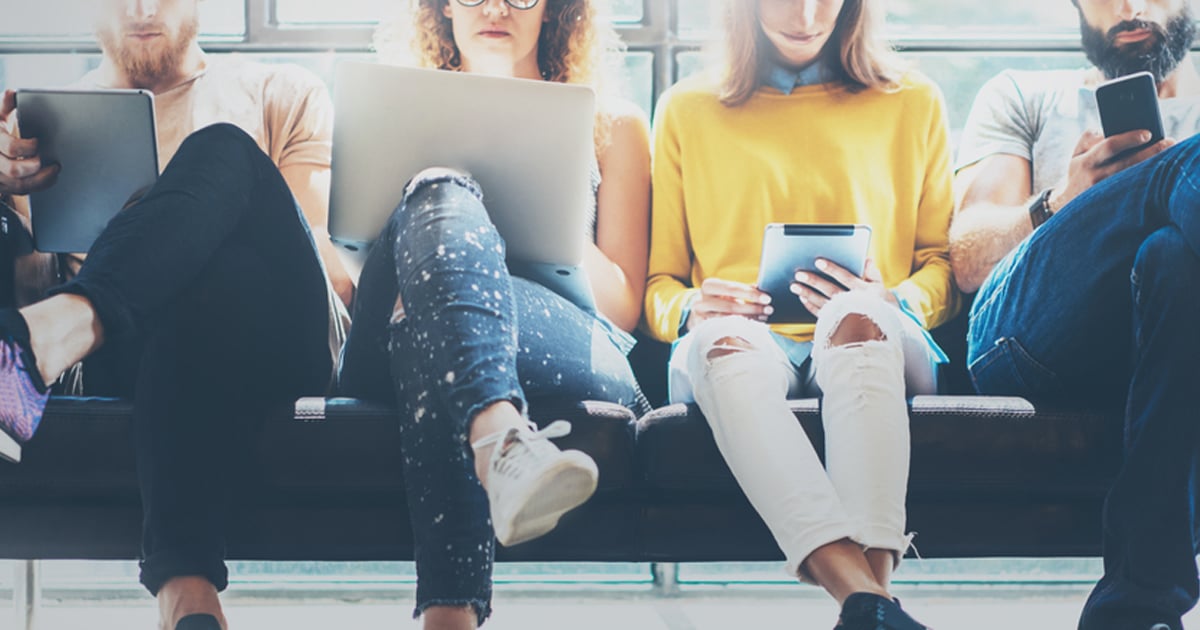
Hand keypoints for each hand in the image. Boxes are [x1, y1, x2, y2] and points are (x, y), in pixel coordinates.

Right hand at [0, 89, 59, 196]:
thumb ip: (5, 105)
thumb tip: (12, 93)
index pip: (10, 148)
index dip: (27, 147)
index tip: (37, 142)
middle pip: (13, 171)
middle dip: (34, 166)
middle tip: (47, 160)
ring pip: (19, 186)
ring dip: (41, 179)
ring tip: (55, 169)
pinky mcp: (4, 187)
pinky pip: (22, 191)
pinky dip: (39, 186)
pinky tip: (51, 177)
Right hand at [685, 277, 771, 331]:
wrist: (697, 314)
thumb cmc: (719, 300)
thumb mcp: (727, 292)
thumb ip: (743, 290)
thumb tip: (761, 290)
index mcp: (708, 286)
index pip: (732, 289)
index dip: (750, 293)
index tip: (767, 298)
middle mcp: (701, 301)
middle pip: (731, 306)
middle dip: (753, 308)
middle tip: (769, 310)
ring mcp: (700, 318)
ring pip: (727, 322)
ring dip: (748, 321)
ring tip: (763, 319)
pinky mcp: (701, 332)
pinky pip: (723, 333)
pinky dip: (739, 332)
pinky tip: (751, 331)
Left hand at [790, 258, 896, 317]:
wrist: (882, 325)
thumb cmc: (879, 300)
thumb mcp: (880, 285)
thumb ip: (872, 271)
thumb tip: (866, 258)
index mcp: (865, 291)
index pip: (846, 277)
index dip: (832, 269)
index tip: (818, 261)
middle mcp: (854, 303)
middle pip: (831, 290)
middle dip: (814, 281)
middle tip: (799, 274)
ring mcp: (844, 314)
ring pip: (823, 303)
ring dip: (807, 294)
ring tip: (794, 286)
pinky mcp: (837, 322)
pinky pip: (821, 314)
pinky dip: (811, 307)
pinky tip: (802, 298)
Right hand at [1050, 129, 1173, 209]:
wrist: (1067, 205)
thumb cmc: (1078, 173)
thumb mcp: (1076, 154)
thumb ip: (1089, 138)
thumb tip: (1110, 130)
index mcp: (1086, 161)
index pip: (1109, 146)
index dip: (1129, 139)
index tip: (1147, 133)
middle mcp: (1096, 177)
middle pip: (1128, 163)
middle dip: (1150, 152)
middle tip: (1168, 142)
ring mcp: (1106, 191)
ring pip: (1134, 177)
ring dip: (1153, 166)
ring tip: (1169, 154)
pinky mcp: (1114, 202)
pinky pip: (1134, 189)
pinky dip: (1148, 179)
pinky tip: (1159, 171)